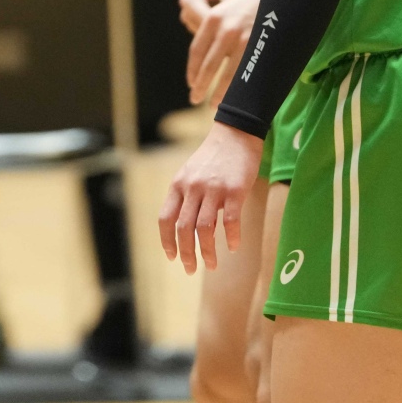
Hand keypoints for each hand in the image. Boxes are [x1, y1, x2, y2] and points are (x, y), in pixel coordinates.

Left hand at [158, 122, 262, 272]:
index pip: (166, 218)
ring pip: (205, 228)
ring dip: (207, 251)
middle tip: (191, 269)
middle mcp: (192, 188)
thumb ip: (186, 197)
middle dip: (186, 253)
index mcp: (178, 185)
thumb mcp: (190, 173)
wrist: (236, 133)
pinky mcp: (234, 190)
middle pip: (184, 228)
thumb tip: (188, 229)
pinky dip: (231, 237)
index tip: (172, 257)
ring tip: (212, 265)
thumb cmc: (213, 157)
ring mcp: (213, 189)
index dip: (167, 241)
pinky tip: (233, 247)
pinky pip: (230, 220)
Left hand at [188, 0, 264, 103]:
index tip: (191, 82)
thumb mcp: (230, 7)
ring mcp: (243, 39)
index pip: (197, 50)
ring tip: (215, 105)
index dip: (193, 70)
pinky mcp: (260, 46)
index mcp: (213, 18)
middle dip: (201, 86)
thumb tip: (213, 57)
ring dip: (219, 93)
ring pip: (227, 75)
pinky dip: (240, 88)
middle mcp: (224, 29)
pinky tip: (238, 97)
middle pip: (208, 66)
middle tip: (195, 98)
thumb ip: (220, 29)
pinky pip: (247, 73)